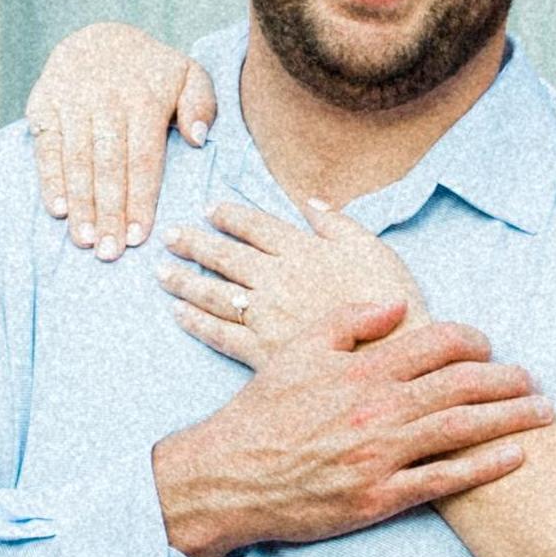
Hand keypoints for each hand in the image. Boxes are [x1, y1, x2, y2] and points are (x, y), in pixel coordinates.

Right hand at [32, 23, 217, 251]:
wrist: (100, 37)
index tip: (139, 237)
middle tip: (110, 253)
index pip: (143, 159)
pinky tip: (57, 211)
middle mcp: (107, 99)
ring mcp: (72, 101)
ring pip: (77, 160)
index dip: (140, 200)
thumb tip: (198, 138)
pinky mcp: (44, 103)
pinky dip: (50, 180)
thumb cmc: (151, 72)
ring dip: (80, 204)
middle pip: (109, 166)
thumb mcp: (188, 75)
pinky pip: (47, 147)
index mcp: (144, 98)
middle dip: (109, 213)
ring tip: (85, 241)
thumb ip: (202, 103)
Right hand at [151, 314, 552, 556]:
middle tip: (535, 379)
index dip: (472, 339)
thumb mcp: (296, 352)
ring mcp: (380, 455)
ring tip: (543, 412)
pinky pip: (443, 480)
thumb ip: (348, 322)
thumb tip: (397, 305)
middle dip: (507, 379)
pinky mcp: (379, 497)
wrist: (228, 477)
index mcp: (361, 369)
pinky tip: (515, 455)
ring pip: (461, 429)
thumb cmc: (261, 414)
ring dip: (510, 418)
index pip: (435, 342)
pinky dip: (484, 466)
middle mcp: (377, 409)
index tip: (489, 344)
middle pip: (461, 384)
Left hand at [158, 185, 423, 366]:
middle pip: (223, 255)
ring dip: (184, 280)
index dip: (228, 215)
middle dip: (193, 243)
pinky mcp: (262, 351)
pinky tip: (178, 312)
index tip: (209, 209)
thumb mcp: (373, 247)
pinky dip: (195, 321)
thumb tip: (309, 201)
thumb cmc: (390, 301)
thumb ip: (338, 222)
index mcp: (300, 248)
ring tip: (162, 271)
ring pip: (212, 292)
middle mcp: (275, 277)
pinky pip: (219, 332)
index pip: (254, 225)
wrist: (394, 355)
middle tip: (169, 235)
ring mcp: (265, 315)